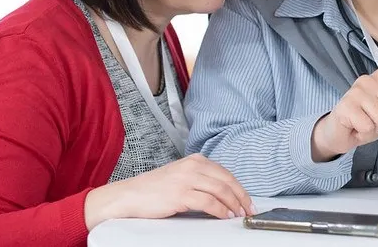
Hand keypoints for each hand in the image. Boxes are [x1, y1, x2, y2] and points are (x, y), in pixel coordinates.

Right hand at [84, 154, 254, 229]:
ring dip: (233, 204)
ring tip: (238, 214)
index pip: (225, 173)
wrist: (129, 196)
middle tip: (248, 209)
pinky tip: (224, 216)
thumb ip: (200, 179)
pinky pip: (208, 202)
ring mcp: (187, 179)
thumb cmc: (154, 189)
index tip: (247, 200)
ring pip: (220, 191)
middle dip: (241, 196)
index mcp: (195, 160)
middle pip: (227, 181)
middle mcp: (192, 166)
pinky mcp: (180, 194)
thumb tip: (223, 193)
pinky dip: (220, 210)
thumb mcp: (181, 176)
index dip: (239, 188)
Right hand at [311, 69, 377, 161]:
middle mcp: (368, 80)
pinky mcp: (346, 105)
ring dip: (375, 126)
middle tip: (374, 119)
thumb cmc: (364, 119)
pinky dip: (364, 132)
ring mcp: (355, 91)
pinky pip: (368, 126)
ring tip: (366, 122)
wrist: (340, 132)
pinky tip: (356, 126)